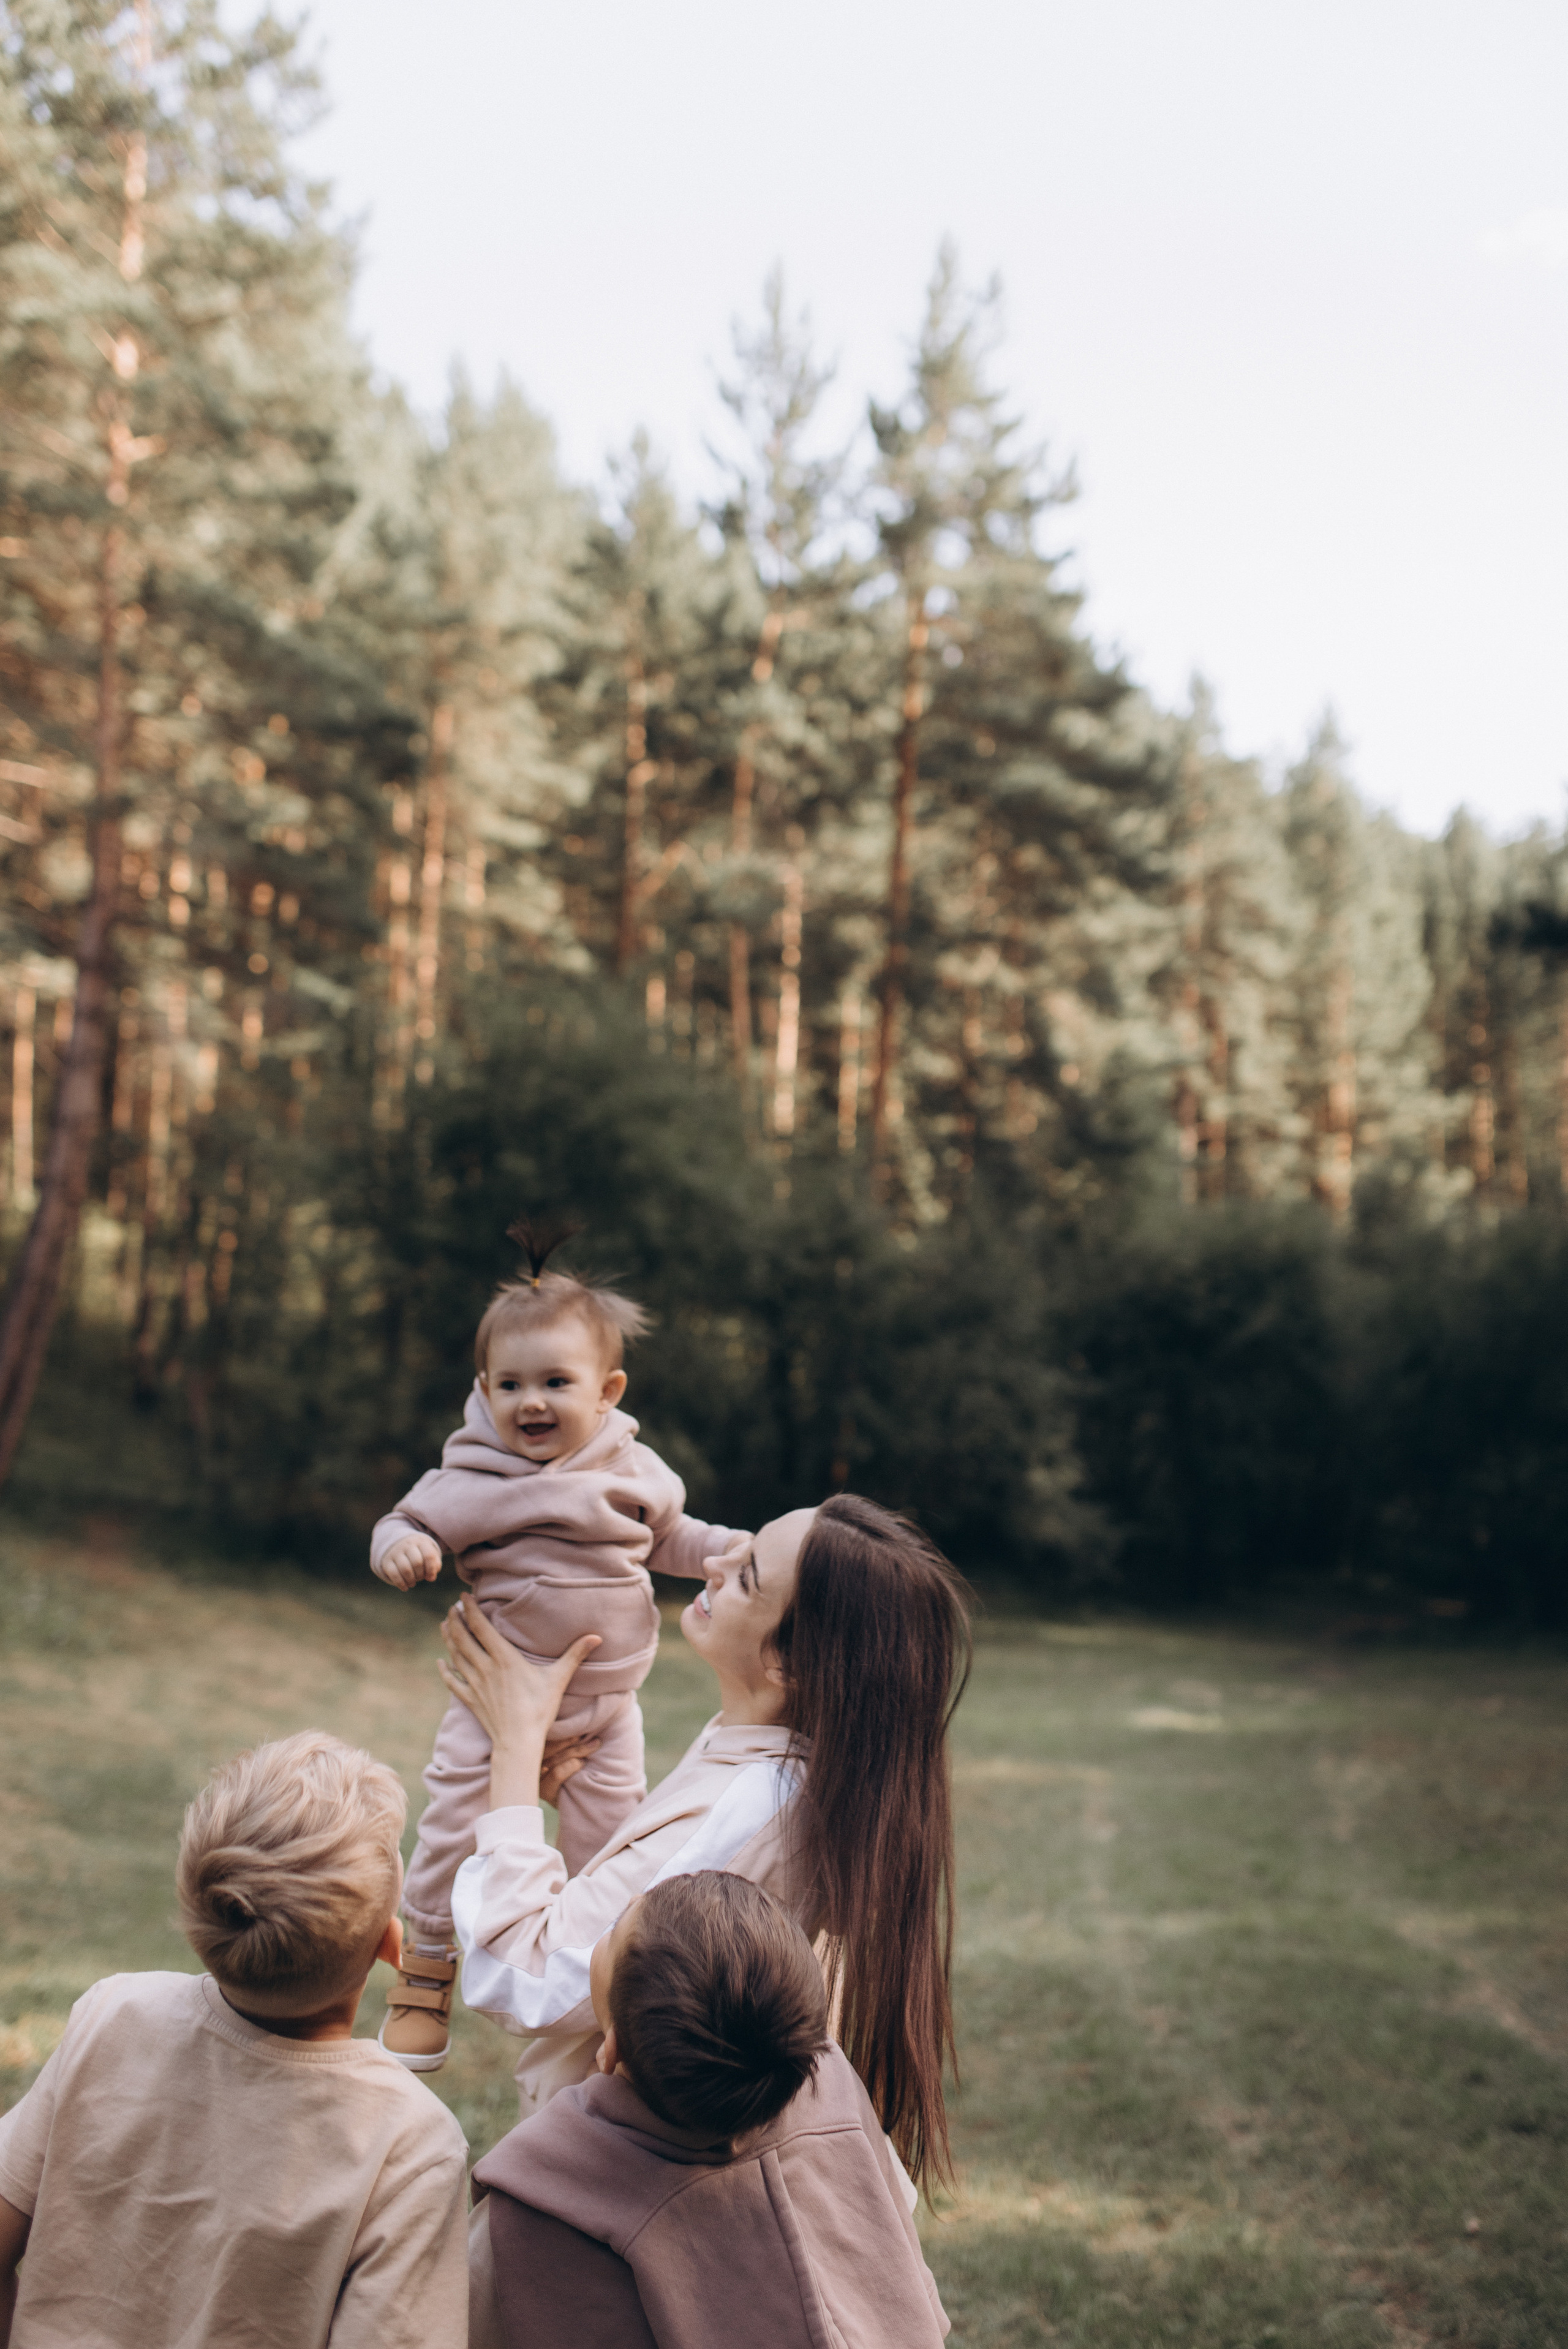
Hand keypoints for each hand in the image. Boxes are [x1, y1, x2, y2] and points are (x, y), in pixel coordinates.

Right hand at [373, 1533, 441, 1590]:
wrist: (400, 1546)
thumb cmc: (419, 1555)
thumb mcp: (429, 1557)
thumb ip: (434, 1566)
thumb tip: (431, 1577)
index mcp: (421, 1543)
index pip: (428, 1555)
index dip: (431, 1569)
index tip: (430, 1578)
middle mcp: (408, 1545)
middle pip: (417, 1563)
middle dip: (420, 1575)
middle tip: (419, 1578)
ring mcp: (396, 1552)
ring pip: (405, 1569)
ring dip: (411, 1580)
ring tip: (412, 1583)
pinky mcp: (387, 1561)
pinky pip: (394, 1574)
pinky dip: (400, 1584)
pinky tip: (405, 1588)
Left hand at [439, 1598, 601, 1810]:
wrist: (518, 1742)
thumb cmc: (539, 1709)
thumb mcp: (558, 1679)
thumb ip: (575, 1655)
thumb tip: (597, 1636)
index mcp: (504, 1658)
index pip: (481, 1627)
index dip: (470, 1610)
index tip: (463, 1596)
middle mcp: (485, 1668)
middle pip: (463, 1638)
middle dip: (455, 1620)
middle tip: (452, 1608)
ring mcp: (475, 1684)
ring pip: (455, 1656)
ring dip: (448, 1639)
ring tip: (444, 1625)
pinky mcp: (471, 1700)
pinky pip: (453, 1682)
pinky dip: (444, 1671)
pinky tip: (441, 1662)